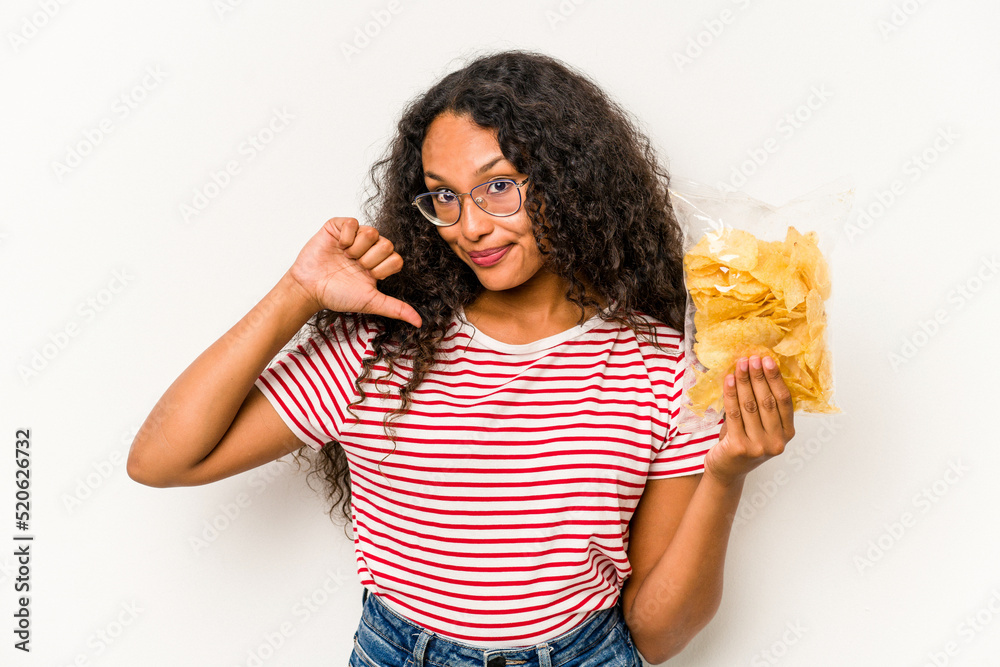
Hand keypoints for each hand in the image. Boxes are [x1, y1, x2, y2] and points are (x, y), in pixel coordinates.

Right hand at [286, 217, 421, 327]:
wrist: (310, 289)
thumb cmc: (337, 295)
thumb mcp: (371, 302)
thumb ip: (396, 308)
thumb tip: (419, 322)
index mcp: (379, 264)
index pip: (397, 258)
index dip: (383, 269)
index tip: (368, 276)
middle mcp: (369, 248)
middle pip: (387, 244)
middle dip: (370, 260)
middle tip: (355, 267)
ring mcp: (355, 236)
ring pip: (372, 232)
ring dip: (357, 249)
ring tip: (346, 257)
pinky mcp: (339, 226)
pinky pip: (353, 222)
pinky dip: (346, 237)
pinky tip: (338, 247)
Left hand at [704, 354, 794, 487]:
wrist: (726, 469)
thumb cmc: (744, 441)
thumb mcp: (761, 426)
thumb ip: (764, 406)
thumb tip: (757, 369)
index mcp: (787, 433)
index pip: (785, 401)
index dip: (776, 379)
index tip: (768, 360)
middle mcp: (777, 441)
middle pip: (767, 401)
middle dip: (758, 377)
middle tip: (752, 358)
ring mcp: (759, 446)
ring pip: (750, 406)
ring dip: (744, 382)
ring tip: (739, 365)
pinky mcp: (740, 447)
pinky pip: (734, 414)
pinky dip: (730, 394)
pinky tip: (728, 380)